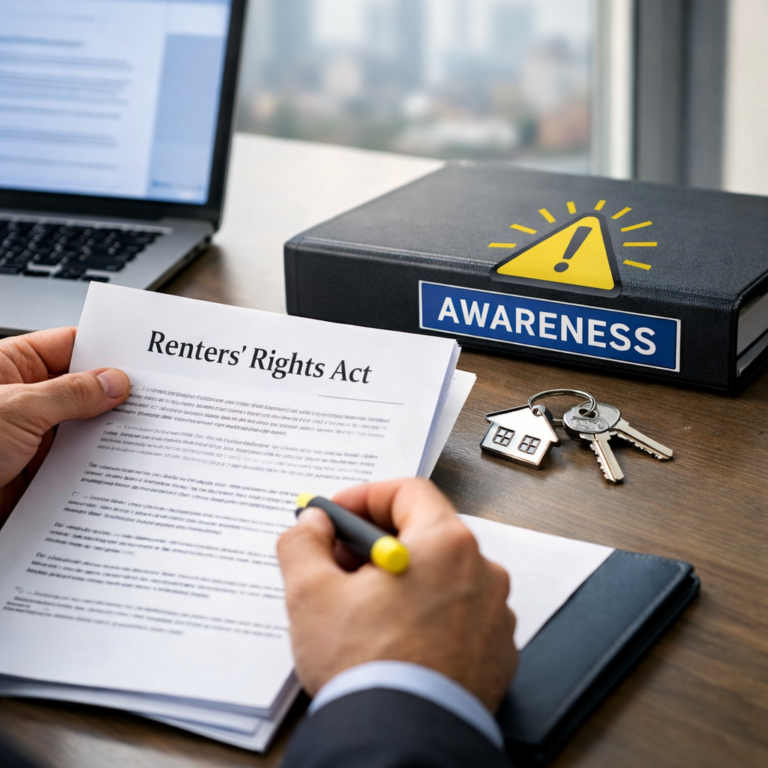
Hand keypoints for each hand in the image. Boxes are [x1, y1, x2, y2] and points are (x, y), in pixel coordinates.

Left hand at [0, 327, 129, 521]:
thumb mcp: (16, 410)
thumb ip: (71, 394)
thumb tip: (115, 382)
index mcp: (11, 368)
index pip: (71, 346)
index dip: (109, 349)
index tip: (147, 359)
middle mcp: (24, 400)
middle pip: (83, 388)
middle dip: (117, 395)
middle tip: (157, 399)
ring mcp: (32, 438)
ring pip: (84, 429)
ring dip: (111, 434)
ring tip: (146, 434)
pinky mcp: (38, 474)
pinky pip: (78, 464)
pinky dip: (99, 467)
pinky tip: (122, 466)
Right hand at [277, 478, 517, 712]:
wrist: (403, 744)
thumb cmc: (365, 667)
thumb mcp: (310, 593)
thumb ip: (304, 542)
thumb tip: (312, 524)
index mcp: (445, 544)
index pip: (408, 491)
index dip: (365, 497)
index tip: (337, 516)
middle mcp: (482, 572)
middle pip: (425, 533)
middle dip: (377, 542)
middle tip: (339, 564)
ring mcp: (494, 614)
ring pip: (441, 576)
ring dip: (404, 580)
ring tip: (363, 609)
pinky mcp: (496, 652)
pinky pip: (458, 615)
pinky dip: (428, 615)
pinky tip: (395, 640)